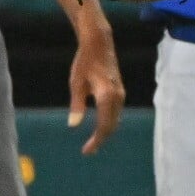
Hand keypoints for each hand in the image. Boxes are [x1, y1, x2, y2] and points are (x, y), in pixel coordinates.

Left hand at [67, 16, 123, 154]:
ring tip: (93, 141)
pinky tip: (100, 125)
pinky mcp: (120, 91)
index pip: (104, 125)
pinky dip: (109, 122)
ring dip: (106, 131)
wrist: (100, 44)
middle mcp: (118, 97)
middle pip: (112, 125)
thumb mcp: (76, 84)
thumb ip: (77, 105)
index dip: (96, 140)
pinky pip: (116, 112)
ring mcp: (121, 94)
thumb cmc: (85, 62)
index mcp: (107, 96)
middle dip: (101, 139)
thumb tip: (73, 125)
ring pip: (115, 119)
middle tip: (88, 150)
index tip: (86, 151)